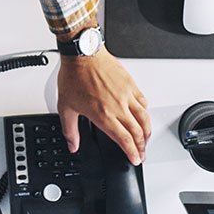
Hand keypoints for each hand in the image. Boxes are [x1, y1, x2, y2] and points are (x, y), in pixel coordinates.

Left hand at [55, 48, 150, 162]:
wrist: (82, 54)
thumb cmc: (74, 76)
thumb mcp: (66, 107)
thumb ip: (70, 130)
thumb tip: (72, 145)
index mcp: (103, 115)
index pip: (124, 140)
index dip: (132, 153)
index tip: (135, 159)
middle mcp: (118, 107)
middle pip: (137, 132)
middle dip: (142, 147)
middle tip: (142, 153)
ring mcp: (126, 95)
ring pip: (144, 118)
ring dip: (147, 132)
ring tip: (146, 139)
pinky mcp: (130, 84)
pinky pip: (143, 101)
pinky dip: (146, 112)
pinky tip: (144, 115)